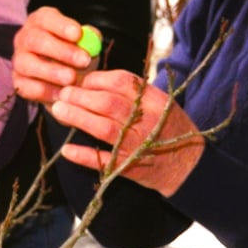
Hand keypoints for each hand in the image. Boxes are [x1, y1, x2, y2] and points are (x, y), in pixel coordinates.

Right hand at [13, 7, 98, 102]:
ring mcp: (18, 60)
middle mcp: (24, 38)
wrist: (66, 81)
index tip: (78, 35)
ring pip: (27, 64)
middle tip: (83, 61)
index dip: (61, 26)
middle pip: (35, 40)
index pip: (45, 18)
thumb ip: (90, 38)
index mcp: (40, 22)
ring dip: (51, 72)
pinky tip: (62, 94)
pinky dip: (46, 91)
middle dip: (61, 51)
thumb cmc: (75, 55)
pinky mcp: (18, 82)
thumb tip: (92, 38)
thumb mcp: (85, 43)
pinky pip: (27, 87)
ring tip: (72, 78)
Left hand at [51, 70, 203, 195]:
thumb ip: (134, 91)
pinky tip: (66, 150)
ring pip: (104, 129)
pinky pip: (105, 161)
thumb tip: (92, 79)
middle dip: (79, 96)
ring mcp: (139, 145)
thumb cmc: (168, 127)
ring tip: (58, 111)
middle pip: (108, 103)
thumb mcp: (160, 102)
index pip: (121, 82)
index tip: (79, 81)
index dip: (95, 79)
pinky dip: (84, 155)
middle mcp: (147, 120)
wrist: (189, 165)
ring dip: (77, 118)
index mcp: (155, 100)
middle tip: (61, 94)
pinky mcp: (132, 167)